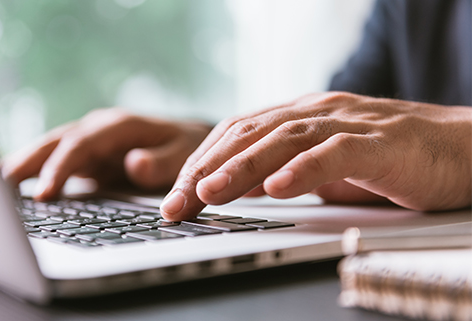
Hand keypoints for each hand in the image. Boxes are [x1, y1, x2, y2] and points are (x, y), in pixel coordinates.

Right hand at [1, 108, 210, 199]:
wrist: (185, 142)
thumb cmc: (185, 148)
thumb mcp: (184, 155)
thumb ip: (161, 162)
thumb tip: (133, 164)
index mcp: (119, 126)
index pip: (82, 145)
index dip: (61, 168)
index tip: (46, 193)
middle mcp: (99, 130)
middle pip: (58, 142)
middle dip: (32, 162)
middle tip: (3, 186)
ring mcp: (91, 142)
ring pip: (52, 148)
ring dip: (26, 163)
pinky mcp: (87, 157)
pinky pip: (58, 161)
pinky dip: (37, 170)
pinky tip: (18, 184)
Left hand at [159, 92, 471, 220]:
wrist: (461, 147)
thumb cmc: (390, 158)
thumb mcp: (326, 166)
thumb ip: (287, 169)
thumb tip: (242, 189)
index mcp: (299, 116)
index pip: (237, 133)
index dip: (201, 161)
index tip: (176, 195)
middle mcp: (317, 112)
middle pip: (249, 134)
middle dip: (207, 169)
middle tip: (177, 202)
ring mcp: (349, 123)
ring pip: (284, 139)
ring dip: (242, 168)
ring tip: (209, 193)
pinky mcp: (382, 142)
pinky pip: (337, 153)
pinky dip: (305, 169)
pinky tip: (279, 187)